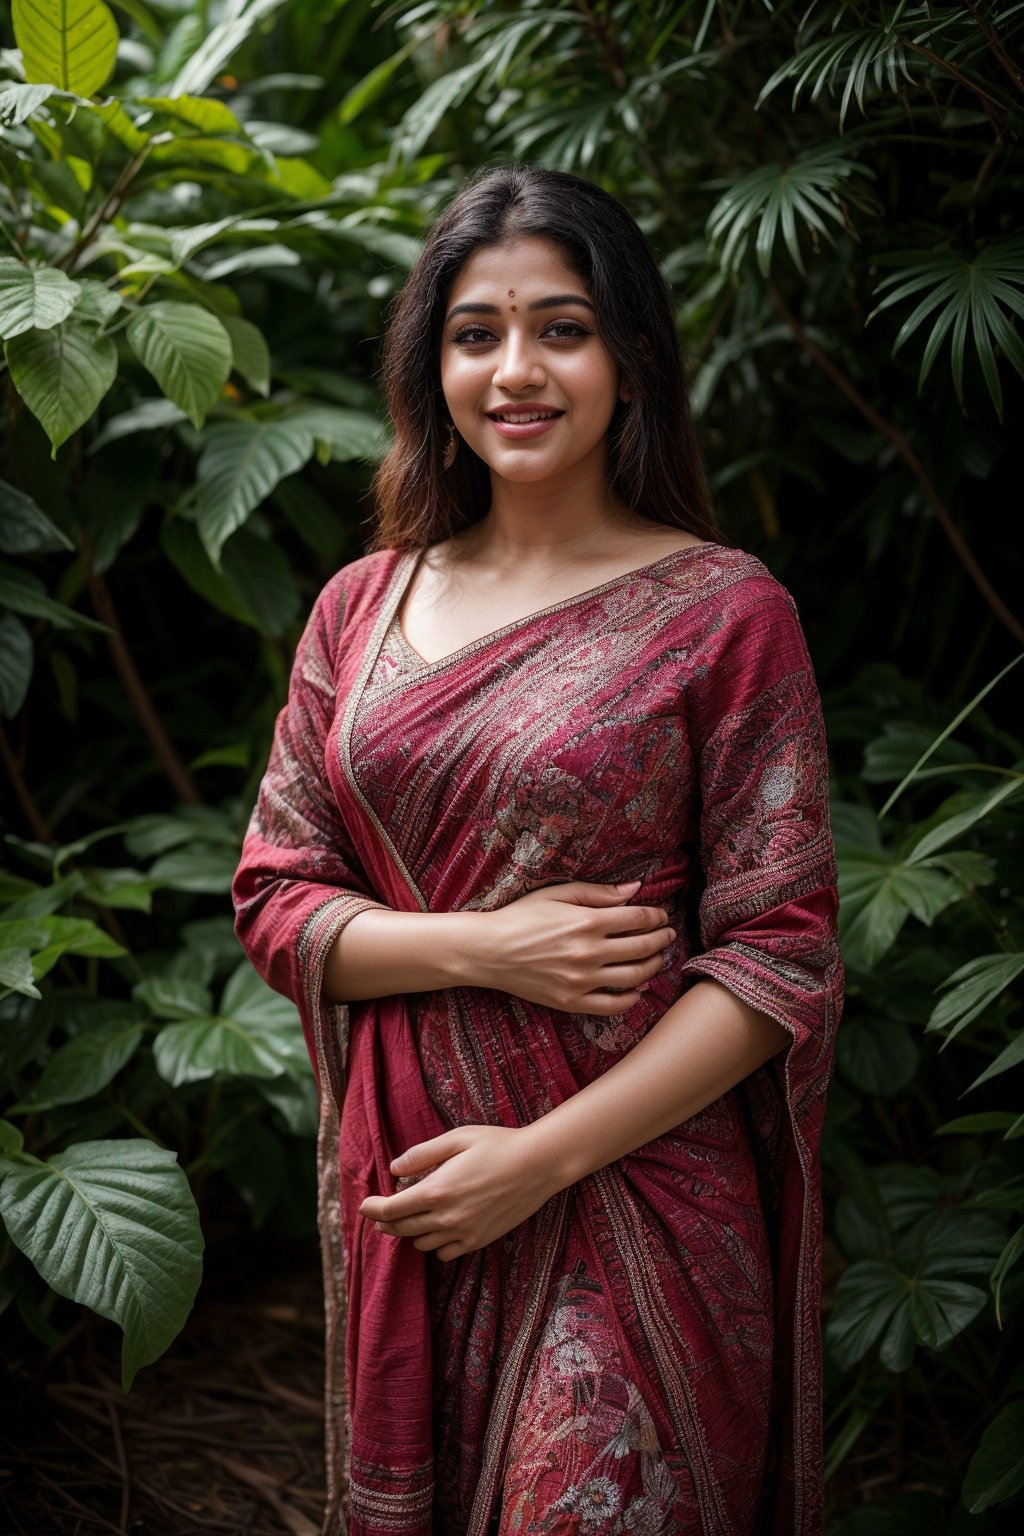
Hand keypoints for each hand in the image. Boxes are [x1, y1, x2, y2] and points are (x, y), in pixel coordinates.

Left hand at [358, 1125, 559, 1261]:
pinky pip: (444, 1253)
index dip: (372, 1209)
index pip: (391, 1210)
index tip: (364, 1205)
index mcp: (437, 1190)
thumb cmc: (497, 1145)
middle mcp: (447, 1217)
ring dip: (411, 1231)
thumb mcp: (457, 1139)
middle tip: (380, 1213)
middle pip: (401, 1230)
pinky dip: (435, 1243)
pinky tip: (439, 1227)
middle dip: (386, 1222)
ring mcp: (463, 1233)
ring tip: (413, 1215)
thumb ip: (422, 1155)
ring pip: (421, 1244)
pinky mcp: (478, 1241)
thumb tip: (393, 1169)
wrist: (538, 1165)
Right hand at [473, 880, 674, 1014]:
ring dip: (653, 966)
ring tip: (657, 959)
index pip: (637, 920)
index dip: (655, 917)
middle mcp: (588, 953)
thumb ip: (597, 893)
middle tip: (667, 935)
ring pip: (634, 977)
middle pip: (642, 948)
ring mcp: (581, 981)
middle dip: (661, 940)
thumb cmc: (520, 917)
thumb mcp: (556, 895)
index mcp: (586, 922)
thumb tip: (635, 889)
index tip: (661, 916)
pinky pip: (612, 1005)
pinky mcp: (572, 1001)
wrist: (488, 951)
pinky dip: (632, 999)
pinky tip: (638, 990)